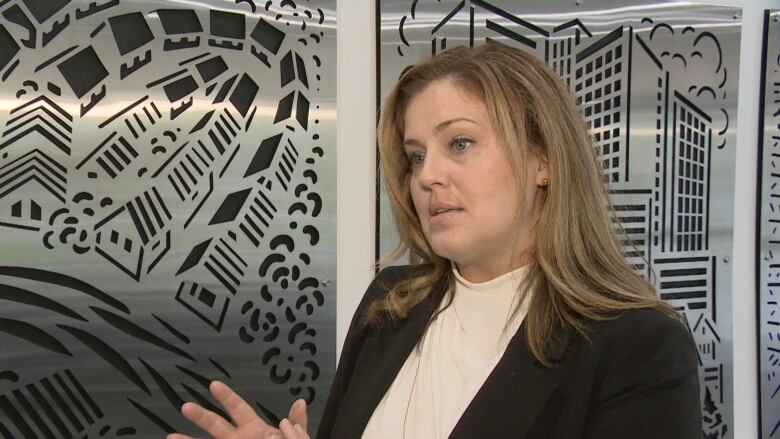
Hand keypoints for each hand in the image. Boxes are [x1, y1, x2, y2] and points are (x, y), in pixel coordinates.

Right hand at [167, 380, 308, 438]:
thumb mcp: (295, 438)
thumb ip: (296, 424)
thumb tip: (300, 402)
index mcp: (255, 429)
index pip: (238, 409)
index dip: (227, 397)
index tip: (214, 385)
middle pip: (217, 426)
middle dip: (202, 416)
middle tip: (186, 406)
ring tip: (170, 437)